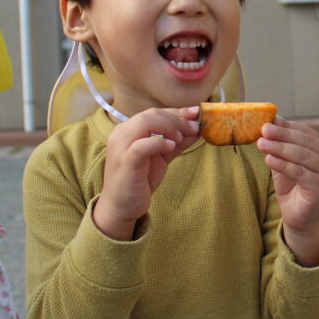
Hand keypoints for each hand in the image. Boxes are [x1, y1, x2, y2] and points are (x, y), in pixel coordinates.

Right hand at [94, 107, 200, 239]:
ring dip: (169, 127)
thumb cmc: (140, 180)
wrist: (121, 206)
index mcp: (128, 130)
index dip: (177, 112)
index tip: (196, 113)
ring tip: (180, 139)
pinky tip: (171, 146)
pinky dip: (159, 142)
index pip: (154, 113)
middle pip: (151, 114)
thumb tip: (197, 129)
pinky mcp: (124, 162)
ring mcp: (121, 147)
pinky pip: (141, 145)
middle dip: (177, 119)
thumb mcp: (162, 157)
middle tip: (194, 127)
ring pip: (145, 122)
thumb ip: (177, 142)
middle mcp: (122, 134)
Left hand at [257, 117, 318, 266]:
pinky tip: (269, 159)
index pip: (307, 132)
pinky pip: (299, 172)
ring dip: (279, 148)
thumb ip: (281, 144)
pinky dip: (282, 164)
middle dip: (282, 134)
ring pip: (301, 155)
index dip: (287, 126)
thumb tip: (273, 120)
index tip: (269, 121)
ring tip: (261, 144)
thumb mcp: (285, 162)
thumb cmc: (293, 188)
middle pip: (304, 142)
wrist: (300, 218)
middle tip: (264, 130)